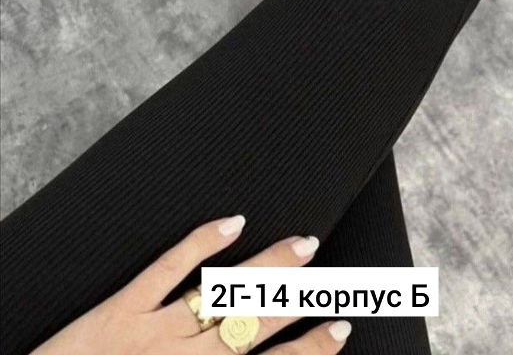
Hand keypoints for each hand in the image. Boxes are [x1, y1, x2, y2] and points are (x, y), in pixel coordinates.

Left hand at [32, 216, 350, 354]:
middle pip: (253, 323)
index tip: (339, 328)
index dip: (310, 349)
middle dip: (294, 295)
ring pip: (222, 295)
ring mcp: (152, 333)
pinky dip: (202, 244)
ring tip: (300, 244)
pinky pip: (167, 270)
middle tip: (325, 268)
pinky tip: (231, 222)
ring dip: (264, 267)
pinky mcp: (121, 309)